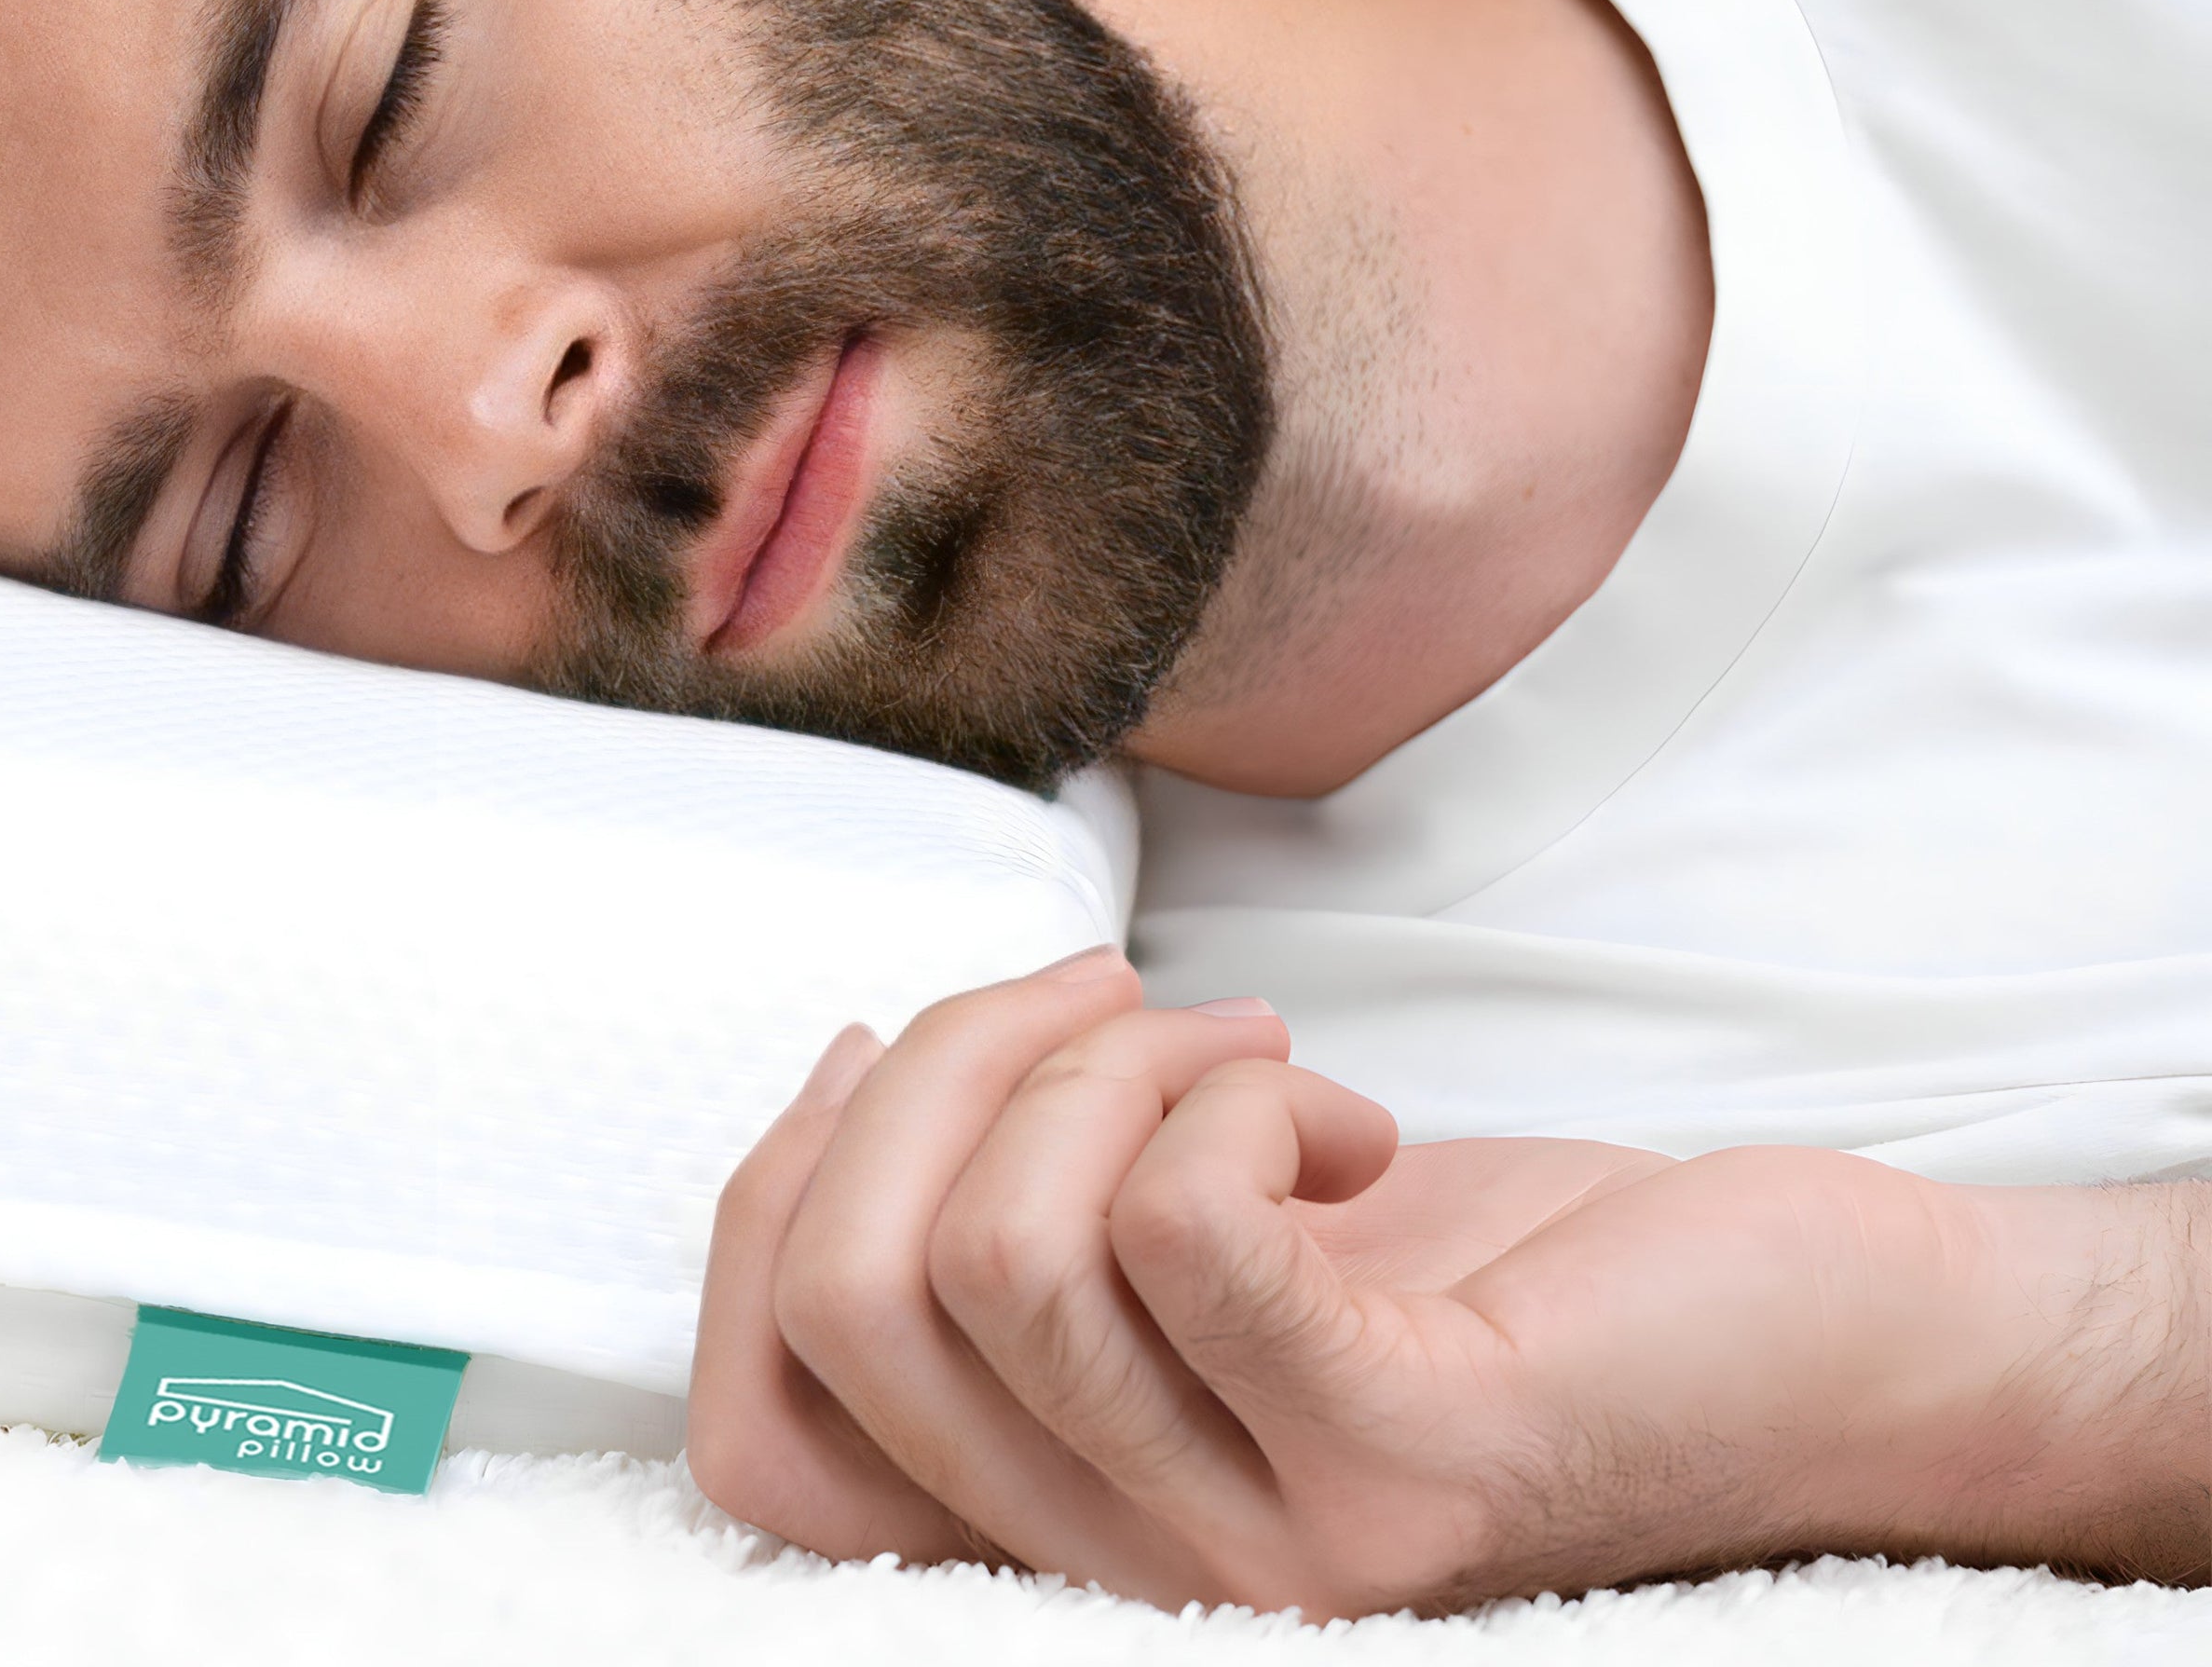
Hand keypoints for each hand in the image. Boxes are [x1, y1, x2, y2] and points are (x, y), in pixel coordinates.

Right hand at [689, 950, 2209, 1613]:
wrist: (1825, 1343)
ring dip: (1102, 1064)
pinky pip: (1182, 1228)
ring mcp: (1266, 1555)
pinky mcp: (1402, 1467)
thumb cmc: (1503, 1277)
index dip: (762, 1209)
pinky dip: (1231, 1099)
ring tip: (1242, 1053)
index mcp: (1058, 1529)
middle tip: (1096, 1000)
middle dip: (935, 1073)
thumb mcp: (1202, 1253)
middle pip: (850, 1304)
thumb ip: (1024, 1225)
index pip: (758, 1441)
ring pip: (998, 1252)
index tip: (884, 1052)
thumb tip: (852, 1076)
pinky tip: (1339, 1115)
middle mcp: (1135, 1584)